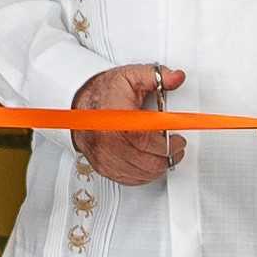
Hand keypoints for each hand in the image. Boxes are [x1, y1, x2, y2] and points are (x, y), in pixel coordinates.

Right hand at [75, 63, 190, 187]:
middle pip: (146, 161)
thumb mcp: (131, 76)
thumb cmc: (104, 92)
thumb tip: (176, 77)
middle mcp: (107, 141)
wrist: (79, 103)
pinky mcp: (103, 167)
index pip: (145, 139)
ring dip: (159, 165)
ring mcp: (104, 157)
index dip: (166, 143)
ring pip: (142, 173)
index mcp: (115, 119)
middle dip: (168, 155)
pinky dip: (145, 174)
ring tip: (165, 153)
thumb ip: (156, 77)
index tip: (177, 139)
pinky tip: (149, 162)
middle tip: (176, 146)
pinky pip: (130, 179)